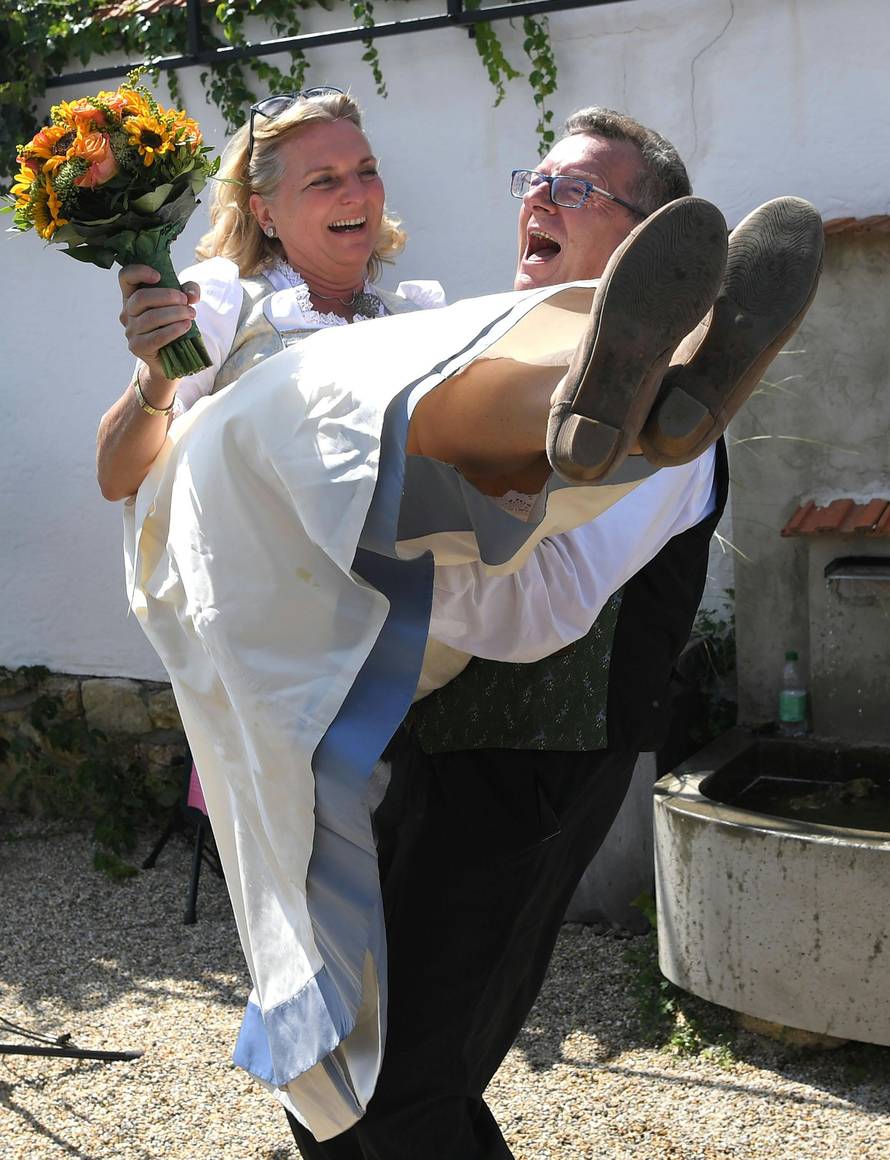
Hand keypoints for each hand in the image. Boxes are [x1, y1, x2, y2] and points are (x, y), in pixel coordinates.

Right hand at [118, 264, 200, 384]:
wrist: (172, 356)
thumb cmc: (174, 323)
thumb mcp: (182, 302)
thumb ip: (189, 291)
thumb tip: (192, 294)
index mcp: (133, 296)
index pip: (125, 277)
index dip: (139, 272)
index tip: (158, 276)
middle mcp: (127, 312)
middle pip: (141, 297)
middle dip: (167, 297)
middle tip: (186, 302)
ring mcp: (130, 331)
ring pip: (150, 318)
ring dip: (175, 314)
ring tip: (191, 315)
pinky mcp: (137, 347)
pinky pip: (155, 337)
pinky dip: (173, 330)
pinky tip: (185, 327)